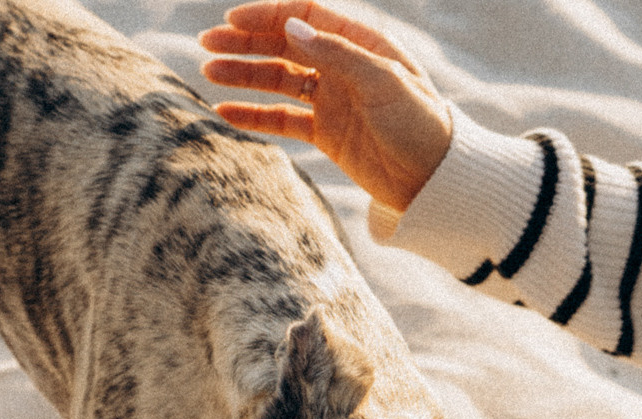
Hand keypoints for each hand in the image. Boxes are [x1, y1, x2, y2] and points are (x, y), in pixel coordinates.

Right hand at [200, 1, 452, 212]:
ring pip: (278, 79)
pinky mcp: (326, 133)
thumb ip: (336, 55)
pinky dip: (254, 114)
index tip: (232, 21)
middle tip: (207, 45)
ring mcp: (332, 99)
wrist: (434, 179)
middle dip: (246, 43)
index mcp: (361, 43)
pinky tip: (225, 111)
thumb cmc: (420, 123)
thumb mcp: (383, 83)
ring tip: (209, 73)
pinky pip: (283, 119)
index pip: (306, 16)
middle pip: (285, 45)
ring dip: (244, 74)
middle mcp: (342, 66)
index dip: (268, 15)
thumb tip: (292, 27)